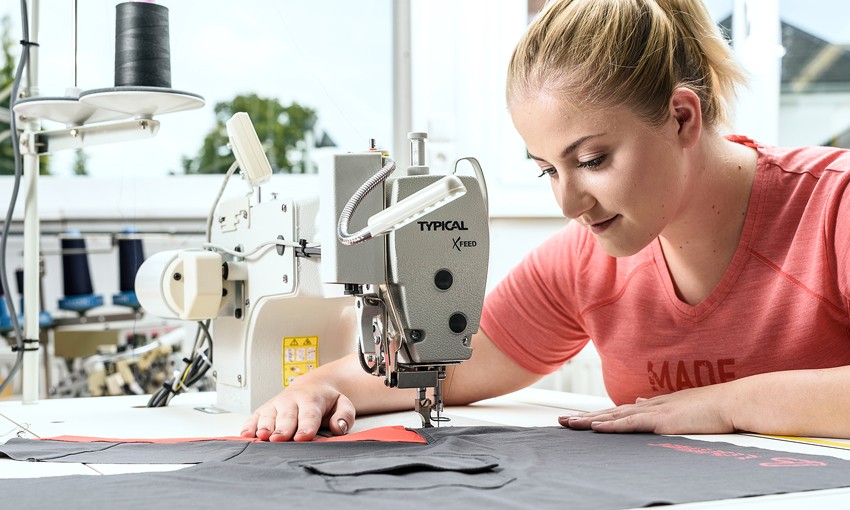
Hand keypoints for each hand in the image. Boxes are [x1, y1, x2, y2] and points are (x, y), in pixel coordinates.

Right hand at [240, 382, 354, 441]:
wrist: (311, 386)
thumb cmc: (326, 400)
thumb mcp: (342, 404)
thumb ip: (345, 415)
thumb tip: (338, 427)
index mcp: (311, 399)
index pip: (309, 415)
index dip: (306, 426)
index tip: (303, 437)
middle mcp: (291, 401)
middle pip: (286, 417)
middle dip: (283, 428)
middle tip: (279, 439)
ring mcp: (276, 404)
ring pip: (269, 416)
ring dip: (264, 426)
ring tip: (262, 436)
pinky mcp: (264, 410)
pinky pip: (254, 417)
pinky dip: (249, 425)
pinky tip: (246, 434)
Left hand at [559, 384, 736, 434]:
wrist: (732, 402)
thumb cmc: (713, 406)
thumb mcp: (680, 405)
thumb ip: (658, 405)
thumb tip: (639, 402)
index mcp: (654, 404)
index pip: (619, 411)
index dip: (599, 415)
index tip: (580, 417)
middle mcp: (649, 405)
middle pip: (610, 412)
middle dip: (584, 417)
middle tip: (562, 420)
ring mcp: (654, 412)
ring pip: (614, 417)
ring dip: (589, 421)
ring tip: (568, 423)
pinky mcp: (661, 421)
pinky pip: (630, 424)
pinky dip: (611, 426)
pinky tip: (595, 428)